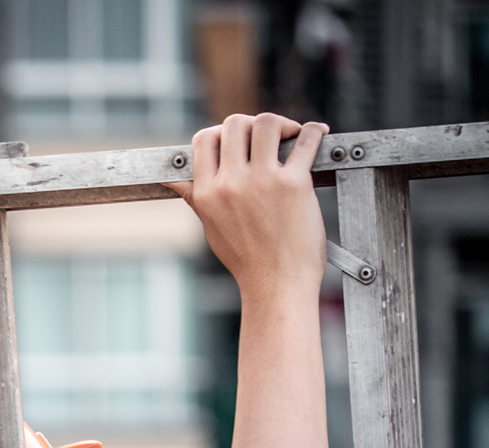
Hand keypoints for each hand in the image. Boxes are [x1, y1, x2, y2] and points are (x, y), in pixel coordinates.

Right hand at [167, 113, 329, 303]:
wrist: (277, 284)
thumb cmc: (246, 259)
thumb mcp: (210, 227)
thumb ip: (196, 196)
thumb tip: (172, 179)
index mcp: (206, 193)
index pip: (204, 139)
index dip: (221, 132)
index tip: (238, 141)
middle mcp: (230, 184)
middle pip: (235, 124)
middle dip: (253, 125)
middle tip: (268, 137)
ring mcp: (262, 182)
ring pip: (268, 123)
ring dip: (282, 123)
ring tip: (290, 135)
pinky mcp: (294, 184)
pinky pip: (305, 141)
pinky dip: (313, 132)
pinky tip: (316, 134)